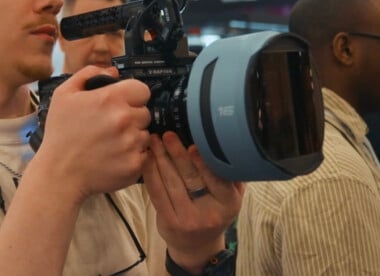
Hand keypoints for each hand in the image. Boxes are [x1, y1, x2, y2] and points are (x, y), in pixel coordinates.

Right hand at [35, 66, 150, 201]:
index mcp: (111, 98)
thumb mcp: (64, 94)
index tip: (122, 104)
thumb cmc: (60, 134)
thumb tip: (113, 71)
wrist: (59, 173)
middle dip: (133, 117)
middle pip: (145, 112)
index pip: (142, 90)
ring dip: (134, 137)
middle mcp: (125, 119)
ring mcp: (132, 143)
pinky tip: (115, 157)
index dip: (133, 96)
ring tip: (112, 143)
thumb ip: (88, 74)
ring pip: (145, 134)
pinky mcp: (135, 164)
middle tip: (113, 126)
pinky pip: (144, 154)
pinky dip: (133, 155)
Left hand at [143, 132, 244, 271]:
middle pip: (191, 178)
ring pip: (171, 183)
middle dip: (177, 154)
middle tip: (168, 135)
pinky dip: (150, 173)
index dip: (204, 163)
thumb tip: (224, 142)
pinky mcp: (168, 221)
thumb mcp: (231, 196)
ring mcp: (187, 219)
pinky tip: (147, 159)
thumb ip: (231, 173)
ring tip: (155, 141)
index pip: (217, 180)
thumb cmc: (214, 210)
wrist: (197, 245)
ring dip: (160, 159)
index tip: (193, 145)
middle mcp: (209, 213)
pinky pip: (157, 193)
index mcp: (228, 203)